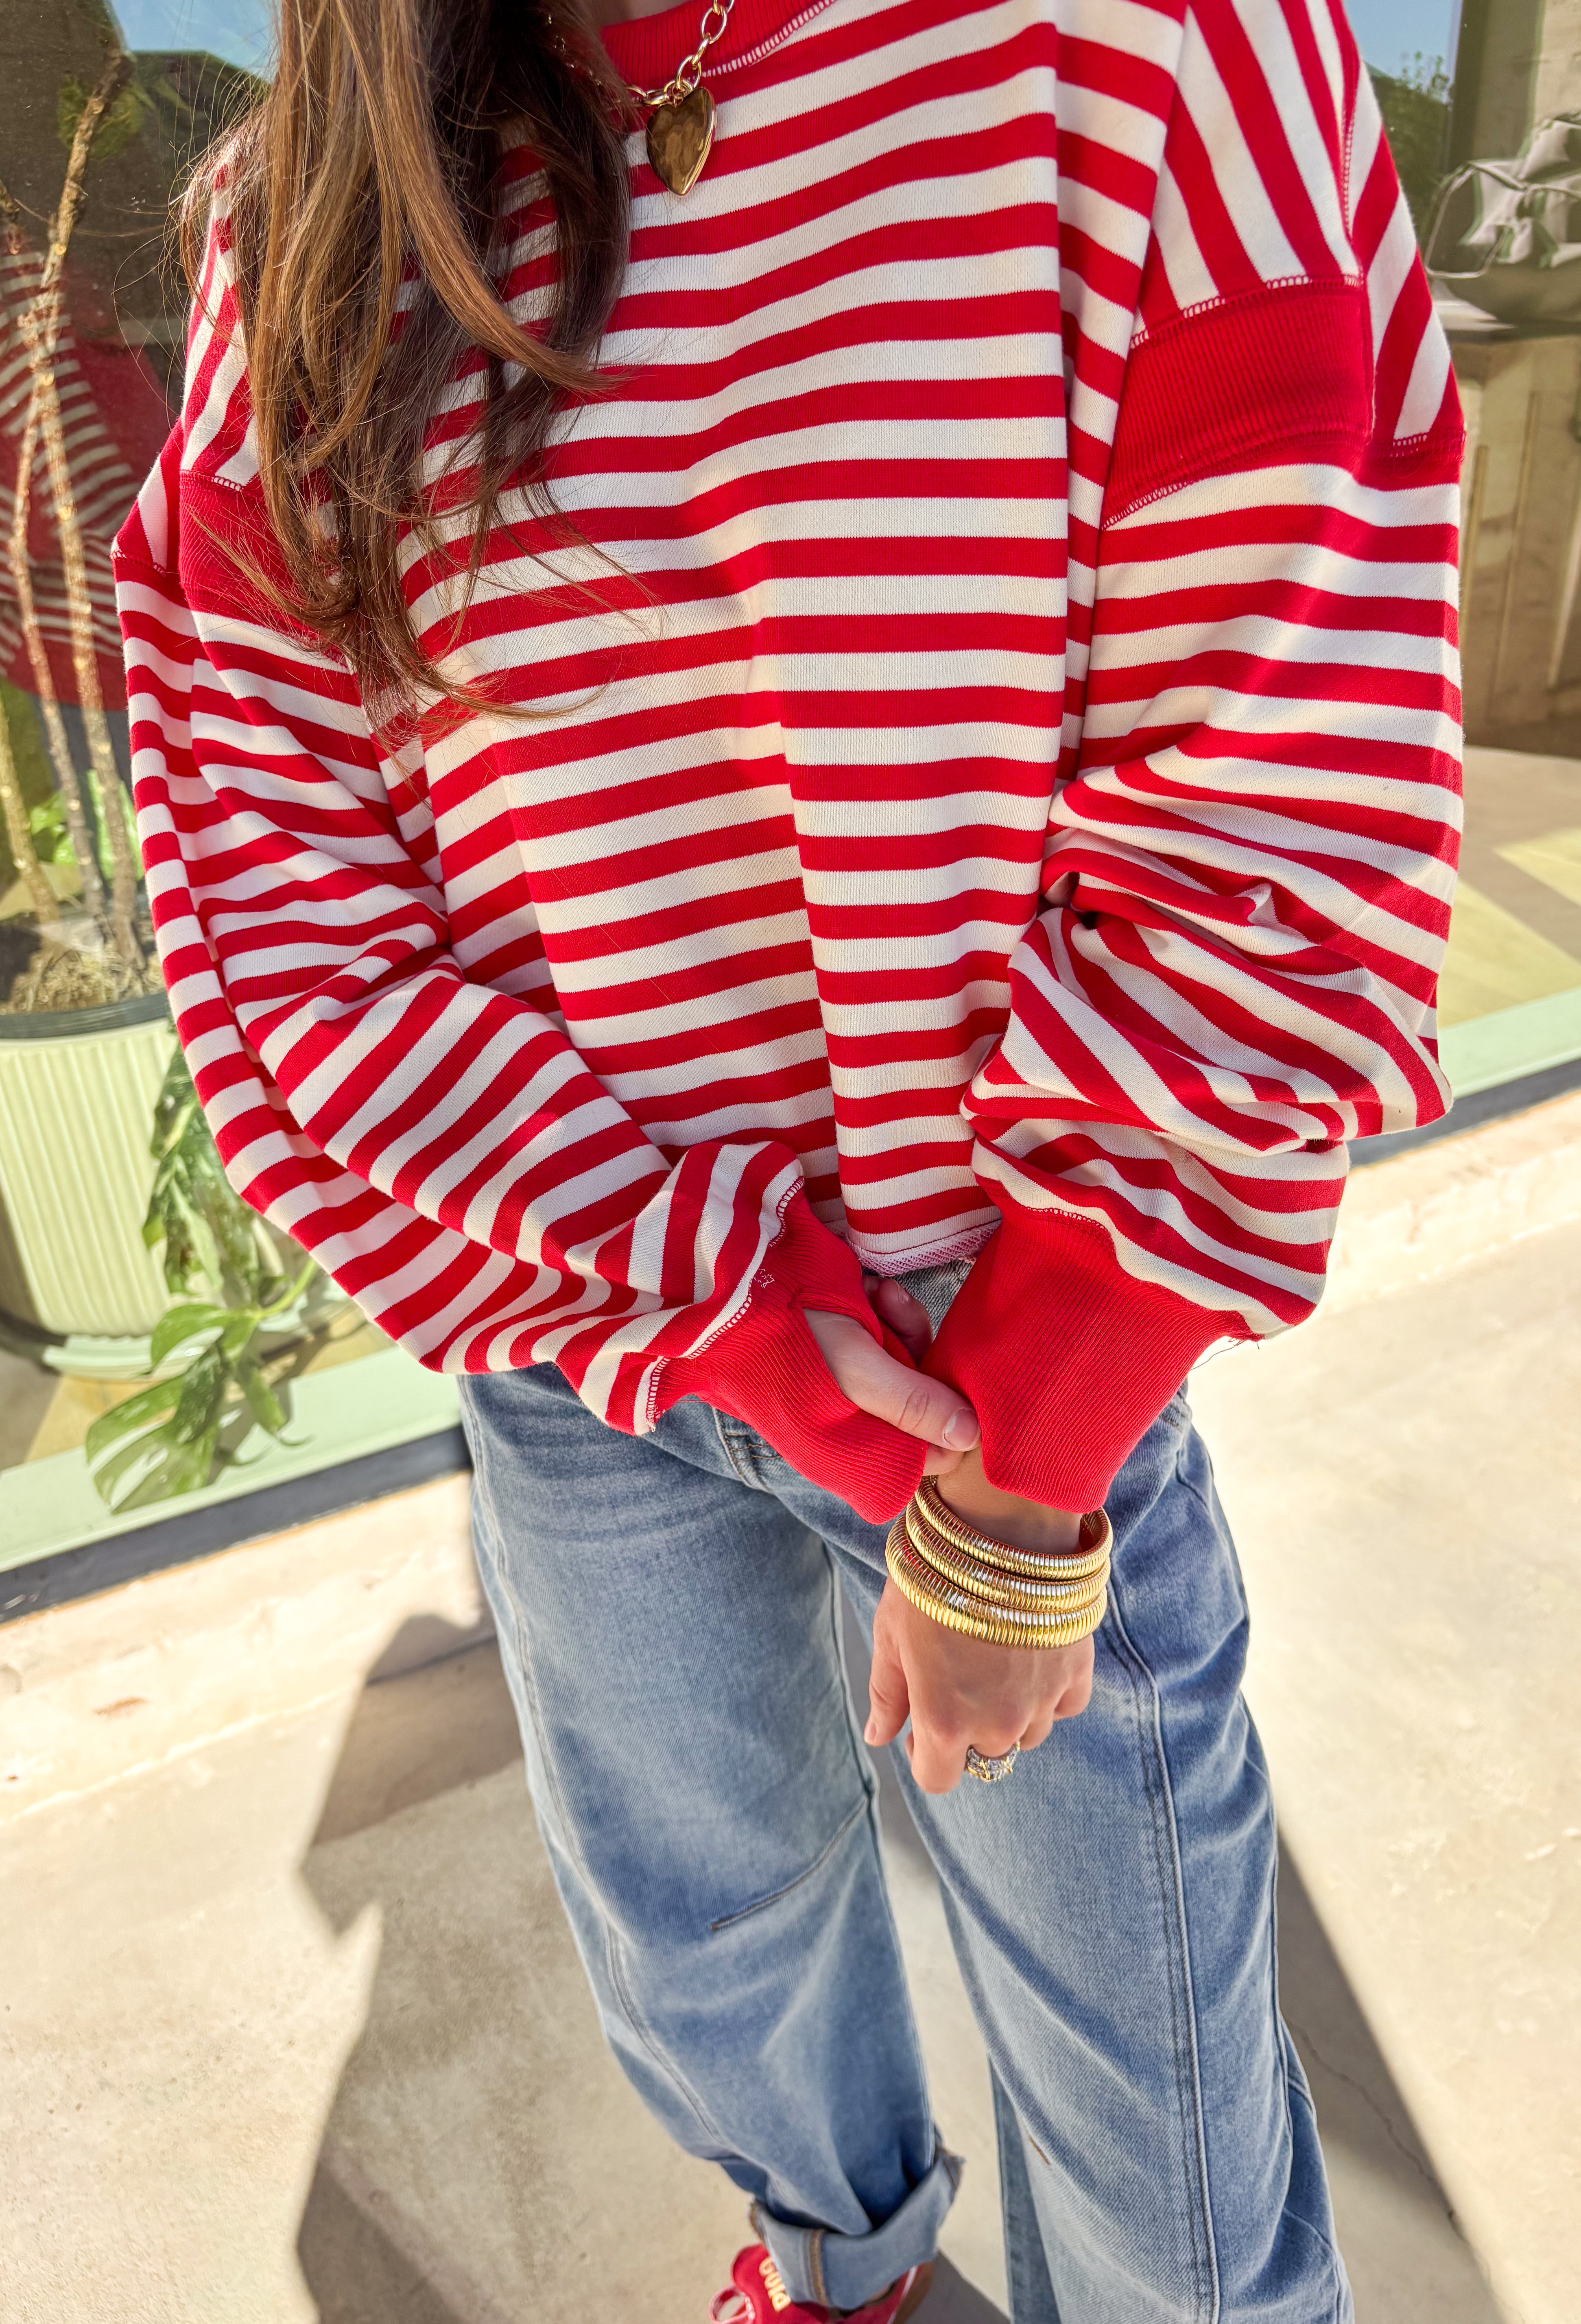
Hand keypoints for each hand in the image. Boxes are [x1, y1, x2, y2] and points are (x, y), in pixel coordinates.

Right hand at [804, 1278, 978, 1475]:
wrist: (731, 1286)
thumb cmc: (785, 1333)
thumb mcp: (856, 1367)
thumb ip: (912, 1404)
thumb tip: (973, 1438)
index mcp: (853, 1453)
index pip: (933, 1455)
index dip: (952, 1416)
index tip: (948, 1375)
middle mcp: (856, 1428)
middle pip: (928, 1404)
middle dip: (920, 1357)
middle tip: (895, 1315)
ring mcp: (852, 1390)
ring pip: (913, 1365)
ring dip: (903, 1325)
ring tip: (878, 1294)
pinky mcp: (847, 1356)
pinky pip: (890, 1341)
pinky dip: (887, 1312)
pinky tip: (871, 1289)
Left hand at [807, 1275, 1095, 1791]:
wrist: (1002, 1522)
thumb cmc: (935, 1570)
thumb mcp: (892, 1629)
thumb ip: (888, 1691)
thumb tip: (880, 1736)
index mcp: (944, 1720)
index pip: (937, 1778)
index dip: (927, 1754)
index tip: (923, 1723)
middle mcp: (999, 1723)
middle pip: (985, 1752)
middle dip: (969, 1723)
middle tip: (959, 1666)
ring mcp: (1043, 1701)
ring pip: (1027, 1731)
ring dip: (1011, 1707)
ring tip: (994, 1650)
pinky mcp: (1078, 1672)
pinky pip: (1063, 1704)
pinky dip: (1049, 1688)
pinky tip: (1029, 1647)